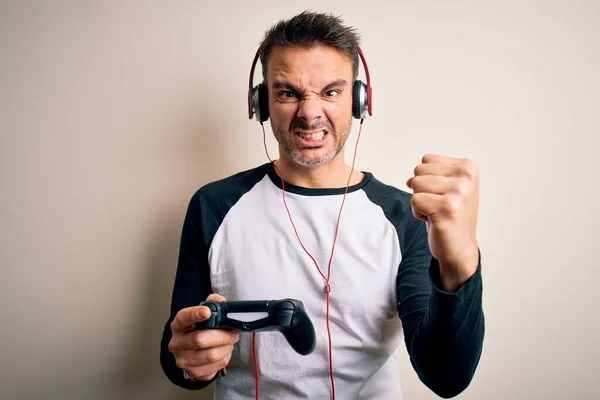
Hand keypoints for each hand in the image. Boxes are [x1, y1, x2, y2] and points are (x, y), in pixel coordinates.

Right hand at [168, 293, 238, 380]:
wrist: (192, 352)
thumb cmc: (199, 330)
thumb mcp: (203, 314)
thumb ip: (212, 303)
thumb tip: (220, 301)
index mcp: (178, 325)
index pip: (183, 318)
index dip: (195, 314)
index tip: (207, 312)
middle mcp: (177, 343)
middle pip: (200, 339)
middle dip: (222, 336)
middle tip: (233, 333)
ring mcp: (183, 360)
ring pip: (210, 355)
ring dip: (226, 348)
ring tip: (229, 343)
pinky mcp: (193, 372)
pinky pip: (215, 366)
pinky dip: (225, 358)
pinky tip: (224, 353)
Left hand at [407, 154, 479, 291]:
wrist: (460, 248)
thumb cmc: (451, 216)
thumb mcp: (448, 187)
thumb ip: (430, 174)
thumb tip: (409, 180)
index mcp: (468, 167)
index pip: (426, 160)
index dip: (428, 179)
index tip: (443, 194)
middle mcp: (465, 177)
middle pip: (419, 171)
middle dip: (422, 190)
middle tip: (439, 205)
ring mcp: (458, 193)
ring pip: (415, 185)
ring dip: (420, 201)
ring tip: (437, 212)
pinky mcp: (447, 209)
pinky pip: (414, 201)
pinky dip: (418, 213)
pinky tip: (434, 220)